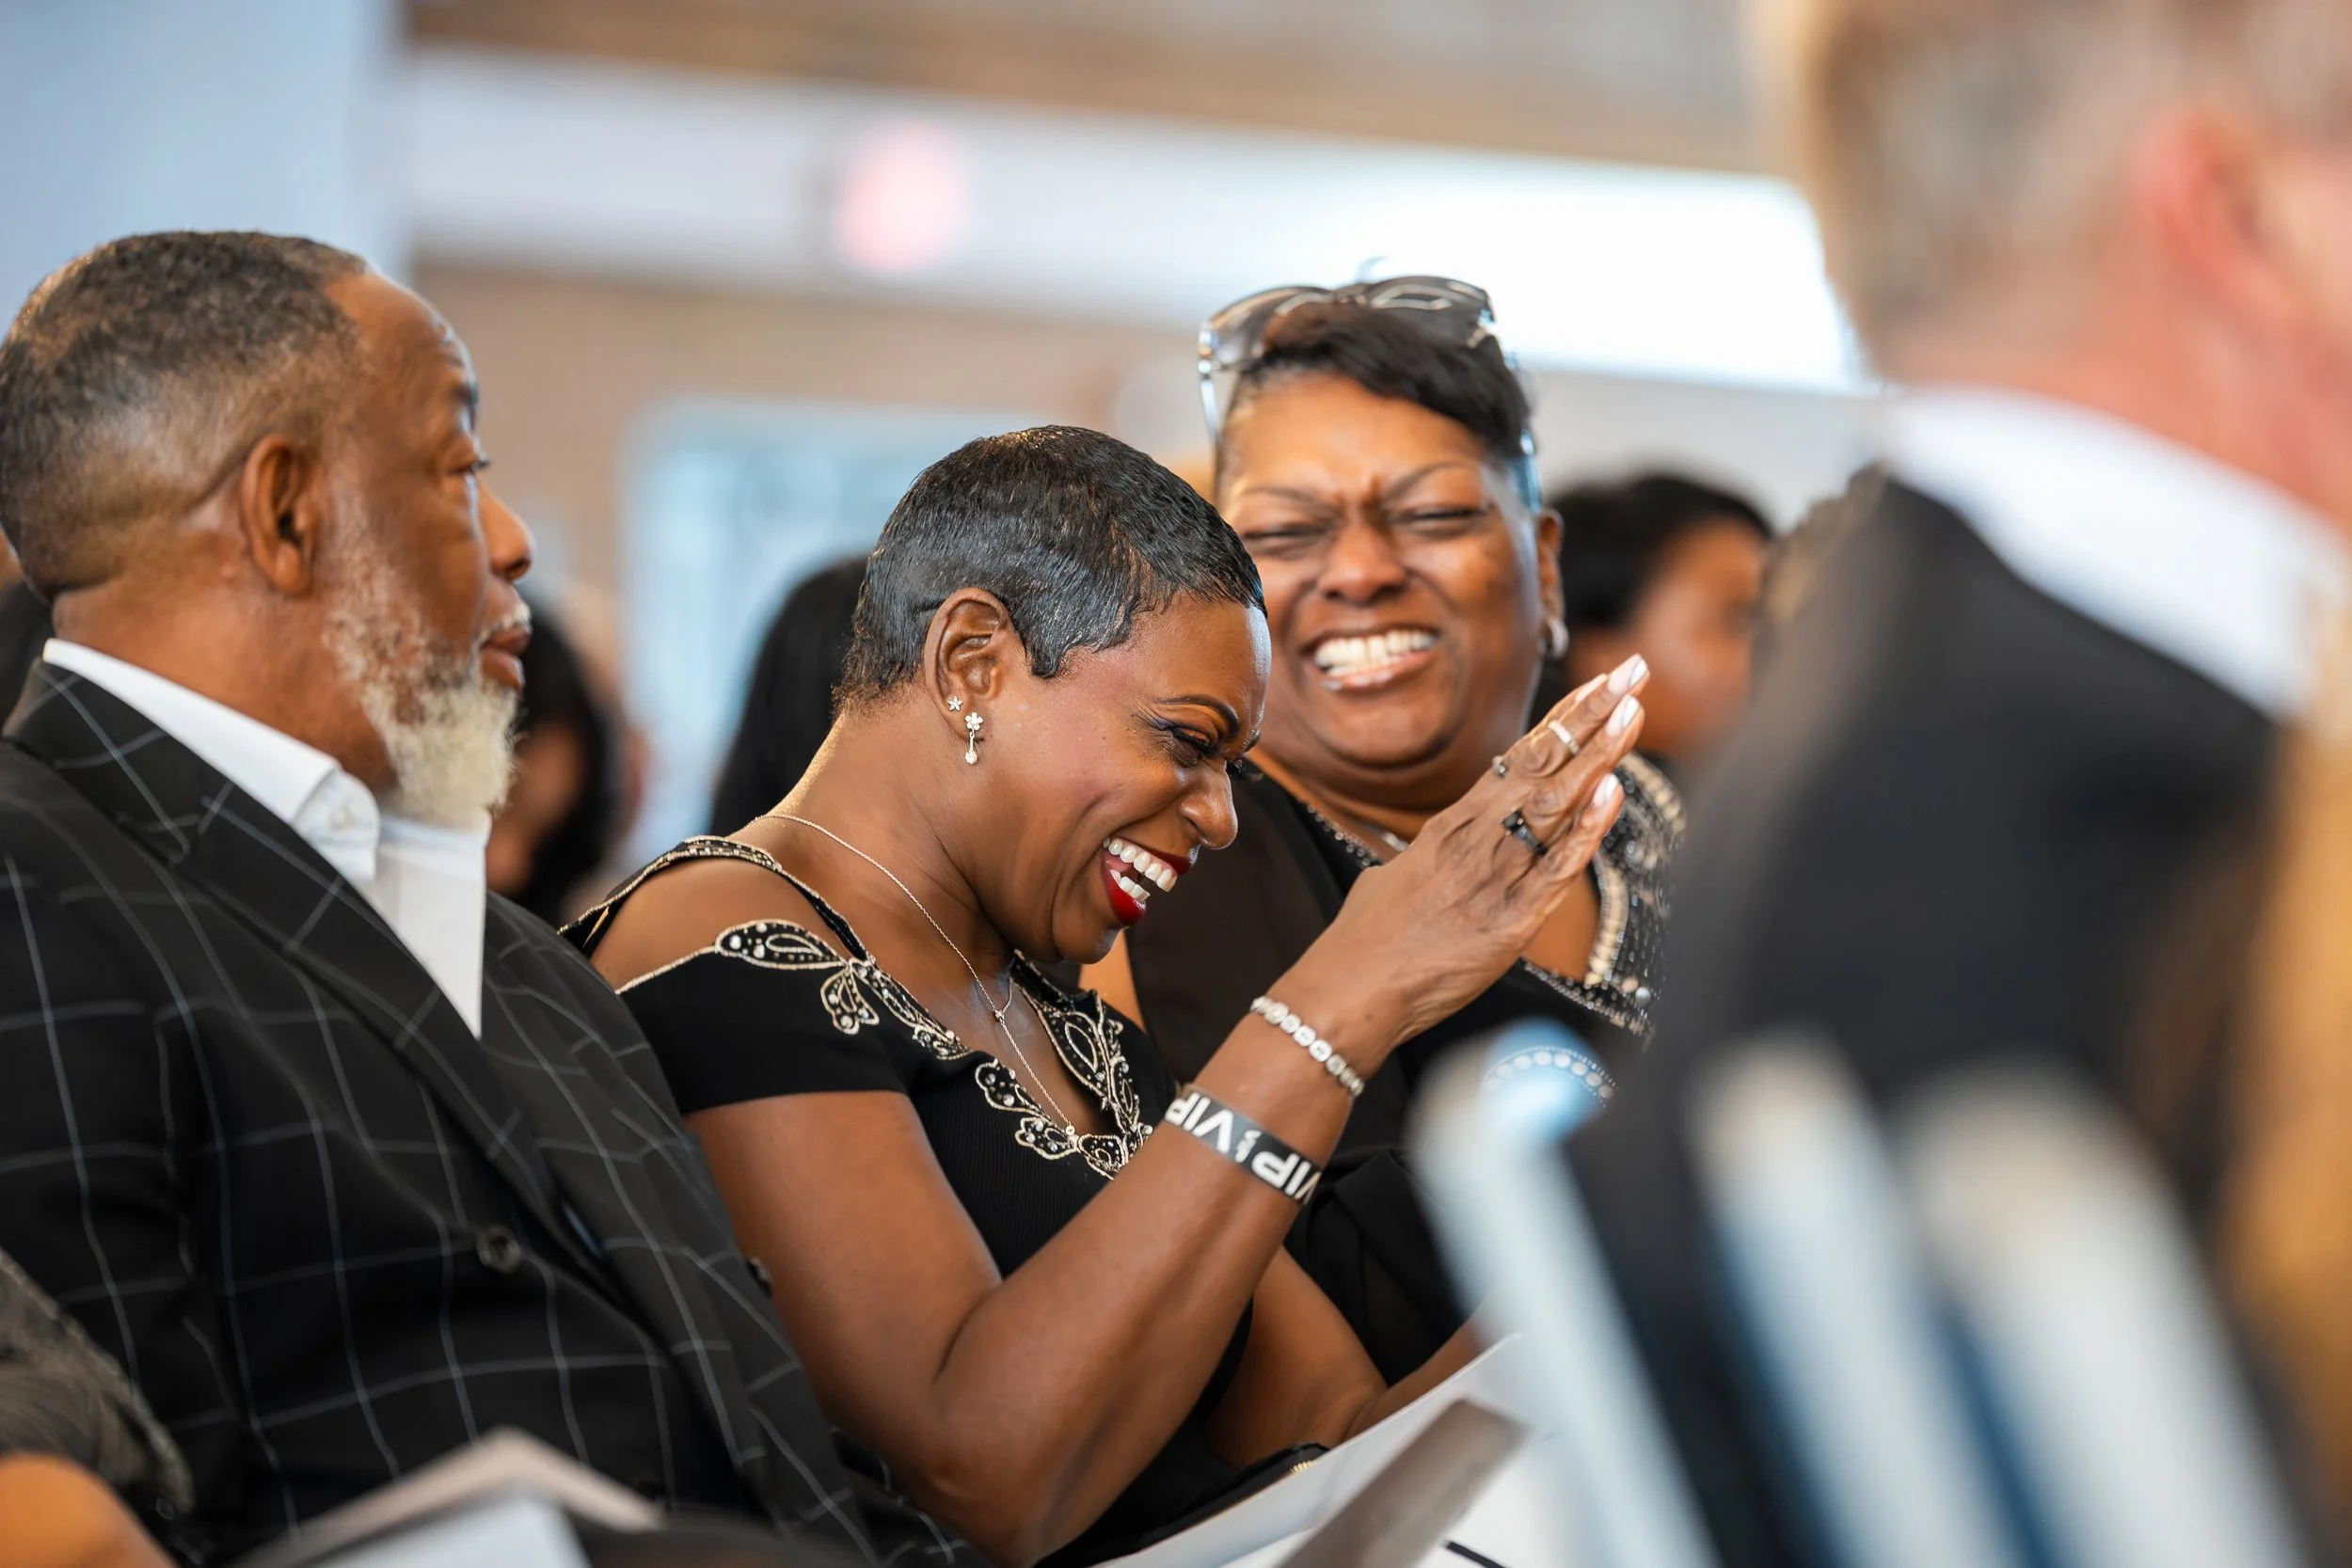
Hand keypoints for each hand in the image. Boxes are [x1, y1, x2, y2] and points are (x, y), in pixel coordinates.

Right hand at [1286, 657, 1648, 1064]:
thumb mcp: (1400, 875)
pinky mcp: (1511, 919)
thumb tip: (1442, 847)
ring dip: (1599, 754)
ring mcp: (1495, 874)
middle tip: (1631, 669)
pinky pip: (1558, 867)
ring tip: (1632, 710)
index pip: (1521, 756)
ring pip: (1556, 802)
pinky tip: (1613, 791)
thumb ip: (1435, 855)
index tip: (1600, 684)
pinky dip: (1588, 828)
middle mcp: (1477, 837)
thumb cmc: (1368, 938)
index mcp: (1454, 824)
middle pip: (1544, 762)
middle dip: (1592, 714)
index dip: (1565, 717)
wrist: (1353, 987)